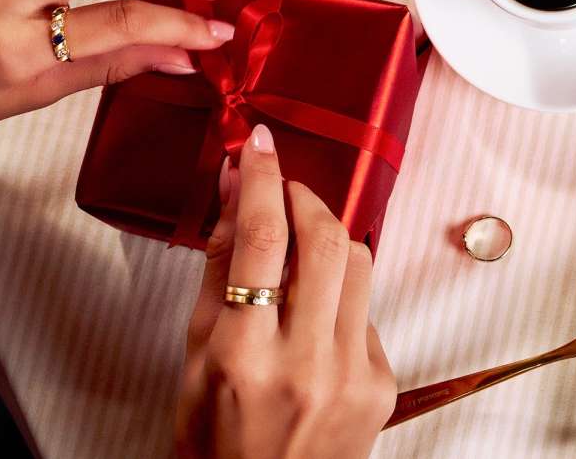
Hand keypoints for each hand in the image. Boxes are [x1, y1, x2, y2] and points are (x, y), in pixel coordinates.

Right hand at [175, 124, 396, 458]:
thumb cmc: (217, 442)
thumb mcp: (192, 362)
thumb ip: (216, 276)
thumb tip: (230, 199)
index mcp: (245, 358)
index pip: (262, 242)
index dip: (261, 181)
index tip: (258, 146)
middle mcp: (307, 364)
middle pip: (325, 240)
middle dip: (305, 195)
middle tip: (283, 185)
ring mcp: (354, 375)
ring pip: (359, 264)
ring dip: (328, 235)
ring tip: (298, 242)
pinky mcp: (383, 383)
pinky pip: (367, 309)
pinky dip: (340, 294)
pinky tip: (314, 313)